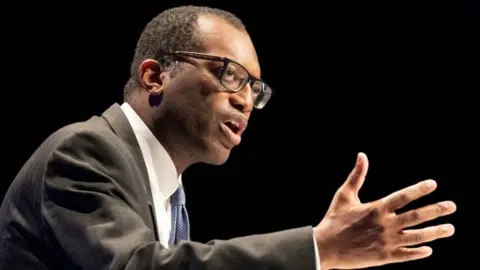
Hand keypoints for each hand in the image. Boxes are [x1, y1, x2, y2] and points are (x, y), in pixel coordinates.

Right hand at [313, 153, 455, 269]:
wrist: (324, 247)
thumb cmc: (334, 220)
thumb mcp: (344, 195)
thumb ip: (357, 175)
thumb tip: (362, 155)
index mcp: (376, 208)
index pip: (404, 196)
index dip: (419, 189)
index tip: (433, 184)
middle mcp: (385, 224)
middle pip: (417, 217)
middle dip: (437, 211)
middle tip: (452, 207)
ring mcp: (387, 242)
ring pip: (417, 236)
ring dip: (436, 232)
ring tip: (450, 228)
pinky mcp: (384, 257)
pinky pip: (407, 254)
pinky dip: (419, 252)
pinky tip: (429, 250)